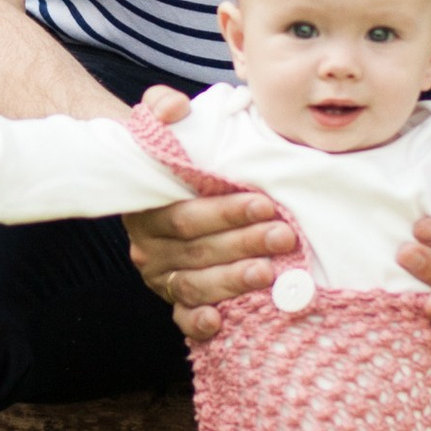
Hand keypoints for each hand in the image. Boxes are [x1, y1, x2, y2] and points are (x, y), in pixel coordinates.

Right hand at [120, 84, 296, 347]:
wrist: (155, 183)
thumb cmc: (172, 155)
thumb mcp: (163, 122)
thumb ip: (162, 107)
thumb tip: (173, 108)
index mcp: (146, 209)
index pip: (186, 216)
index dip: (225, 212)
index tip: (266, 203)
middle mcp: (148, 247)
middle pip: (198, 251)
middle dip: (244, 243)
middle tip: (285, 235)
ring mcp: (161, 277)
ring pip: (195, 285)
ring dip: (233, 281)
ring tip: (270, 272)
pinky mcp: (173, 299)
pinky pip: (182, 318)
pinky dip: (199, 323)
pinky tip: (221, 323)